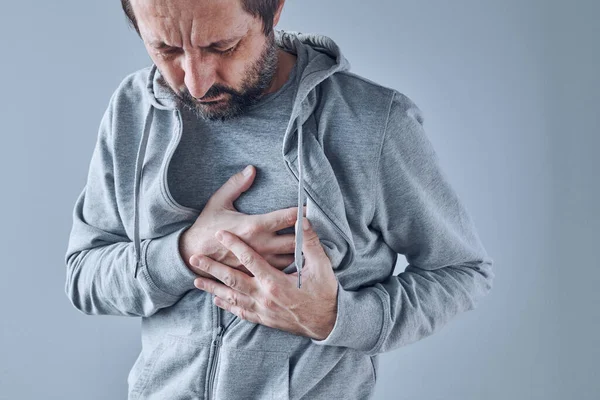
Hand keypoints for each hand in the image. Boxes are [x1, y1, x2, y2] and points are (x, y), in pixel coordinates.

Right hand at [179, 165, 305, 278]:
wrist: (192, 255)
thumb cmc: (206, 226)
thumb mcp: (218, 201)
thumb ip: (236, 184)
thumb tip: (251, 169)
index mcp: (254, 226)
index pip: (286, 217)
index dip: (303, 211)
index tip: (314, 206)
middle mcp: (261, 245)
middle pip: (296, 240)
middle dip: (310, 233)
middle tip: (321, 225)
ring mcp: (260, 261)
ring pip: (292, 258)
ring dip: (305, 251)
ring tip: (316, 243)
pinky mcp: (257, 272)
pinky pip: (281, 270)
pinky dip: (294, 264)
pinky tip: (302, 260)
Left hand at [188, 216, 338, 340]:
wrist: (328, 325)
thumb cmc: (325, 294)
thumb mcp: (322, 267)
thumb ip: (310, 243)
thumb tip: (302, 221)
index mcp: (275, 282)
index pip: (250, 259)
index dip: (234, 244)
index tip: (220, 233)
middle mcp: (264, 297)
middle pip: (232, 279)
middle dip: (212, 268)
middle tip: (194, 258)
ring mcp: (262, 310)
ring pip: (231, 297)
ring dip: (212, 288)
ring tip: (195, 280)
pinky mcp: (264, 319)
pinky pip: (240, 312)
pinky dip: (226, 306)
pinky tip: (216, 301)